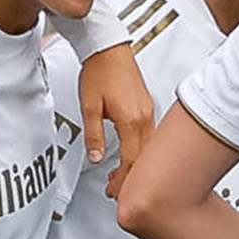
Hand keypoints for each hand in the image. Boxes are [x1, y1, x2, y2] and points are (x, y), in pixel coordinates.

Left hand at [77, 42, 154, 197]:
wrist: (108, 48)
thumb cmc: (99, 71)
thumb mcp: (89, 107)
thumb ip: (94, 135)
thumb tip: (97, 158)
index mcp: (131, 120)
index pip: (131, 160)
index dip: (123, 179)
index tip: (115, 190)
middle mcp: (144, 117)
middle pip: (143, 157)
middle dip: (131, 177)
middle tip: (117, 190)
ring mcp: (148, 111)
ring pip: (148, 148)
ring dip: (136, 164)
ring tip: (121, 175)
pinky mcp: (146, 106)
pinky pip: (149, 136)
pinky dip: (141, 150)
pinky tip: (132, 154)